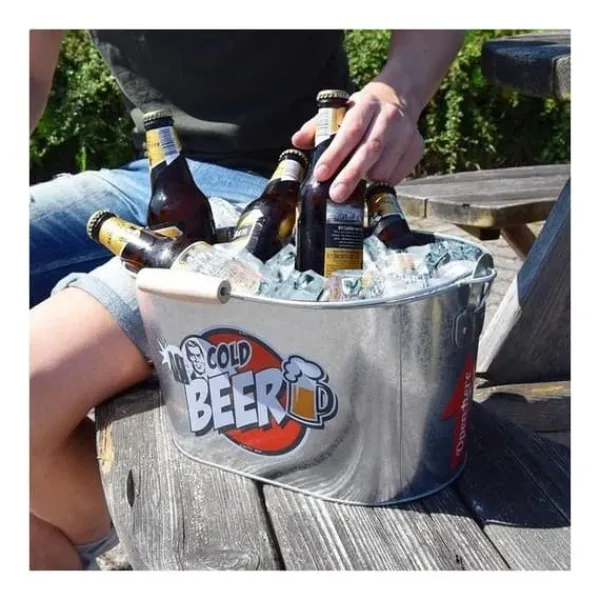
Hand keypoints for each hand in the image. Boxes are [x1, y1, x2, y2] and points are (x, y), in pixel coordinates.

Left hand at [291, 81, 423, 202]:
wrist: (400, 96)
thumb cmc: (362, 111)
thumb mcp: (340, 110)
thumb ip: (317, 127)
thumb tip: (296, 141)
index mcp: (366, 105)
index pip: (350, 132)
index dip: (335, 155)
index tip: (321, 174)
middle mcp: (388, 118)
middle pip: (370, 150)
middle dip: (351, 175)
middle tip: (336, 195)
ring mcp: (406, 133)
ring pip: (384, 167)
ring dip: (366, 180)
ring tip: (354, 184)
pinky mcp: (417, 148)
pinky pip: (396, 175)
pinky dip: (381, 182)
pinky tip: (373, 179)